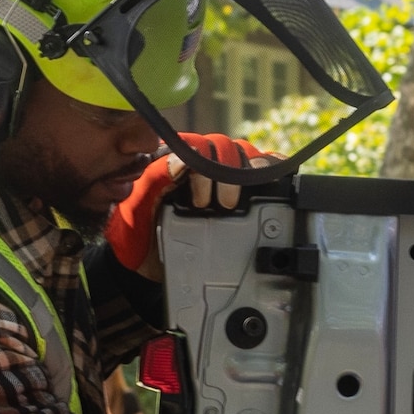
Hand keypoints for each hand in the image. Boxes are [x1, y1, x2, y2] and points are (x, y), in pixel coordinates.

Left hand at [103, 134, 261, 276]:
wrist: (144, 268)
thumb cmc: (135, 237)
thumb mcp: (135, 209)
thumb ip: (152, 181)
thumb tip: (181, 161)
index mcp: (170, 161)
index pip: (196, 145)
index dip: (205, 166)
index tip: (202, 200)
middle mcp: (195, 164)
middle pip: (224, 147)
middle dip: (228, 173)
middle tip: (224, 205)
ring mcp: (216, 177)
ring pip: (243, 154)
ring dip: (250, 171)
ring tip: (243, 199)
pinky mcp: (236, 191)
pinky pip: (257, 170)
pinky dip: (270, 167)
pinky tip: (277, 174)